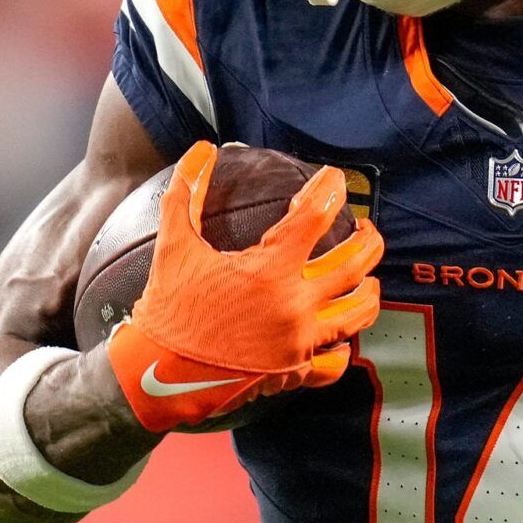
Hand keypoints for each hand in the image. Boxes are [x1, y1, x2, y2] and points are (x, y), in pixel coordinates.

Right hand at [107, 142, 383, 430]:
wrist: (154, 374)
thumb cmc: (165, 307)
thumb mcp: (173, 245)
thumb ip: (187, 192)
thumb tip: (201, 149)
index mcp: (270, 270)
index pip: (317, 215)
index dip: (330, 188)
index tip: (333, 178)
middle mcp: (295, 305)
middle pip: (355, 263)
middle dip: (369, 239)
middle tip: (365, 227)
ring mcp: (299, 342)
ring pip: (358, 312)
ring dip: (369, 290)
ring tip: (367, 278)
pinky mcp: (294, 372)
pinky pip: (336, 362)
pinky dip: (343, 347)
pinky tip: (341, 334)